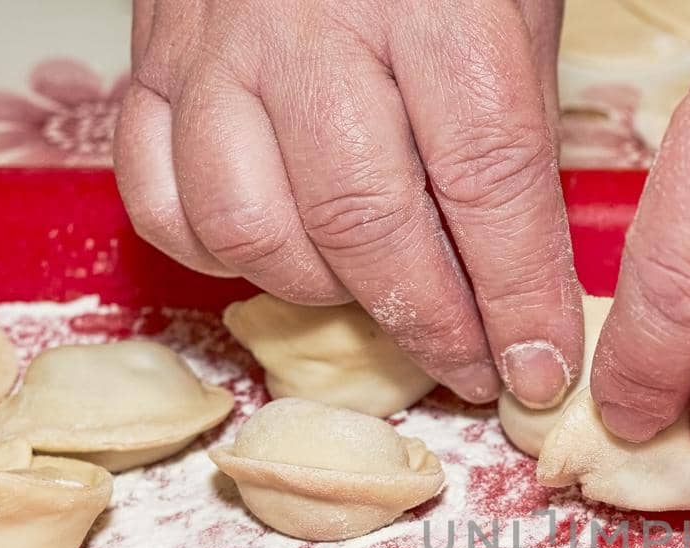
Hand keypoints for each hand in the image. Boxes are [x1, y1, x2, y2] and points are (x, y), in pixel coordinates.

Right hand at [115, 0, 582, 406]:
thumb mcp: (514, 5)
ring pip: (251, 226)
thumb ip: (515, 124)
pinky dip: (218, 249)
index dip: (520, 297)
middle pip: (364, 224)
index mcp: (436, 5)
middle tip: (471, 365)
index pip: (488, 183)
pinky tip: (279, 246)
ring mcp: (217, 45)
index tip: (540, 369)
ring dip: (323, 291)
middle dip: (430, 323)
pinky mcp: (149, 59)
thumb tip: (526, 277)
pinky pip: (161, 196)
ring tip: (377, 296)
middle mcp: (313, 27)